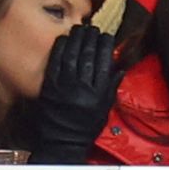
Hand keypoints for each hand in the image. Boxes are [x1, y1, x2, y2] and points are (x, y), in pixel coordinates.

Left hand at [30, 24, 121, 163]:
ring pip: (72, 55)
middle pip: (88, 56)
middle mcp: (82, 88)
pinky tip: (63, 38)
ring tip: (80, 29)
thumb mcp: (104, 109)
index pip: (104, 63)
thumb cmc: (85, 127)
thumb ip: (111, 88)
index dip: (106, 46)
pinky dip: (59, 48)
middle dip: (92, 38)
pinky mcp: (49, 86)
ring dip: (76, 39)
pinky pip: (55, 62)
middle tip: (94, 28)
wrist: (62, 141)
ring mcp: (64, 86)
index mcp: (97, 94)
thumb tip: (119, 68)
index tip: (107, 36)